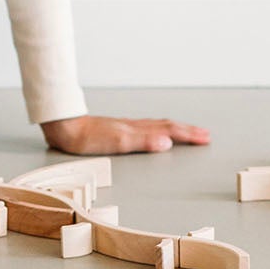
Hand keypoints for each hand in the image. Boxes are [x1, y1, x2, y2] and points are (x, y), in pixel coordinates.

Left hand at [39, 114, 210, 154]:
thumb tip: (168, 143)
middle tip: (204, 135)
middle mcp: (133, 126)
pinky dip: (157, 129)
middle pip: (166, 126)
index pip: (169, 131)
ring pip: (156, 125)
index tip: (205, 138)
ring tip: (185, 131)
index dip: (188, 135)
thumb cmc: (87, 137)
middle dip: (186, 131)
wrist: (64, 125)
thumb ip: (142, 141)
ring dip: (174, 129)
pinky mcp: (116, 129)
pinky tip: (153, 132)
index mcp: (137, 130)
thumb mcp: (117, 142)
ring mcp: (125, 127)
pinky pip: (145, 127)